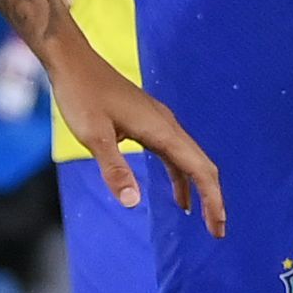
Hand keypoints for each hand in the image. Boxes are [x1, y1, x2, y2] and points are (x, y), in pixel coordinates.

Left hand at [41, 28, 222, 234]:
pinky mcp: (148, 123)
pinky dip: (180, 176)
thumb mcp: (94, 135)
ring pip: (189, 159)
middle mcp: (167, 125)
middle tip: (217, 231)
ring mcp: (159, 122)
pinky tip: (178, 195)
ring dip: (197, 188)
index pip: (199, 169)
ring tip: (202, 218)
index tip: (218, 228)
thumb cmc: (81, 94)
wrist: (73, 62)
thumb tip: (133, 203)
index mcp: (161, 129)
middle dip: (212, 198)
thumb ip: (114, 168)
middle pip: (201, 165)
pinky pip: (173, 154)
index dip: (213, 199)